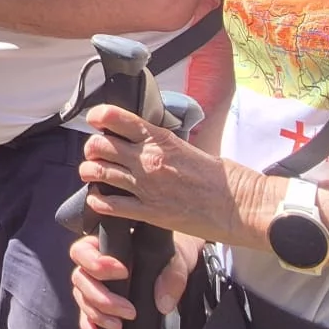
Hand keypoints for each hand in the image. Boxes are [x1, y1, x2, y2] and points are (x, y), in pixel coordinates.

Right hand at [68, 232, 203, 328]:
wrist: (174, 268)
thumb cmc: (171, 255)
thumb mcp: (178, 258)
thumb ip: (173, 275)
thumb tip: (161, 302)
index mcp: (106, 244)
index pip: (83, 250)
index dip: (96, 263)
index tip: (123, 272)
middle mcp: (95, 263)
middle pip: (80, 278)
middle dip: (101, 297)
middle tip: (128, 310)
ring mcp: (95, 285)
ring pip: (82, 298)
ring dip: (98, 314)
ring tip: (119, 325)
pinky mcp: (99, 304)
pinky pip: (85, 315)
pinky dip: (89, 326)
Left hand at [78, 104, 255, 247]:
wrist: (239, 205)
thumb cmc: (222, 177)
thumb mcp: (191, 147)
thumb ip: (165, 144)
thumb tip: (149, 140)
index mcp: (161, 139)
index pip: (117, 118)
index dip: (99, 116)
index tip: (95, 120)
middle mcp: (148, 159)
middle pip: (100, 145)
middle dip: (92, 148)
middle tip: (95, 153)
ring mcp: (146, 186)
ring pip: (98, 172)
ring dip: (89, 171)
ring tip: (92, 173)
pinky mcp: (149, 212)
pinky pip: (109, 205)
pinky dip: (98, 201)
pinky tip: (99, 199)